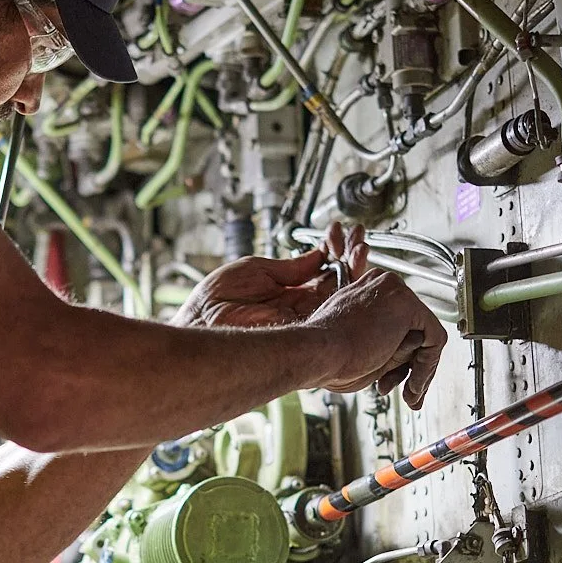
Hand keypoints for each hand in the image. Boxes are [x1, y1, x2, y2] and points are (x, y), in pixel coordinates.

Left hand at [174, 223, 367, 328]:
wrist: (202, 323)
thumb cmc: (215, 300)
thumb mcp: (256, 269)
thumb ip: (290, 267)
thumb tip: (315, 255)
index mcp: (285, 291)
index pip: (318, 271)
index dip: (332, 250)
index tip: (338, 232)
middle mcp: (297, 307)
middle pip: (335, 282)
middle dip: (349, 256)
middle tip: (357, 236)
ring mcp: (302, 320)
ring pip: (339, 296)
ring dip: (353, 269)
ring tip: (360, 246)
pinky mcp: (303, 330)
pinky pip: (332, 313)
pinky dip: (346, 291)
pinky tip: (352, 269)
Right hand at [304, 264, 447, 408]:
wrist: (317, 352)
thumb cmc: (325, 355)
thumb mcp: (358, 346)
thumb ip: (386, 344)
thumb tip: (409, 355)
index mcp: (366, 292)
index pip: (398, 324)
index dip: (399, 357)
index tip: (392, 377)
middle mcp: (382, 286)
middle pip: (414, 328)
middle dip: (410, 366)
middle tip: (405, 389)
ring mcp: (396, 292)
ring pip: (427, 334)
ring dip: (419, 370)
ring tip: (407, 391)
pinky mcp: (408, 306)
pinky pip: (434, 340)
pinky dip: (427, 367)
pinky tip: (412, 385)